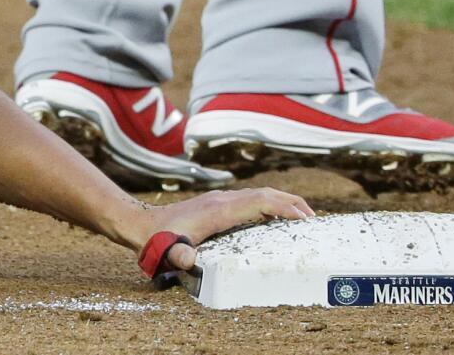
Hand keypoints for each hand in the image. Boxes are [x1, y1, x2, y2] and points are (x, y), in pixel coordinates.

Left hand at [147, 187, 314, 270]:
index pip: (259, 202)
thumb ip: (178, 255)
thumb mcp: (167, 250)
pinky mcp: (216, 203)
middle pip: (264, 193)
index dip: (284, 208)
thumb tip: (188, 258)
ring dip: (281, 202)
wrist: (140, 223)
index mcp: (218, 210)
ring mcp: (219, 199)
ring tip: (301, 219)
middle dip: (291, 203)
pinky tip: (272, 219)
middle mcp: (221, 200)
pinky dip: (268, 205)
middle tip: (313, 219)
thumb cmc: (156, 239)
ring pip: (258, 194)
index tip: (305, 219)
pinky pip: (249, 200)